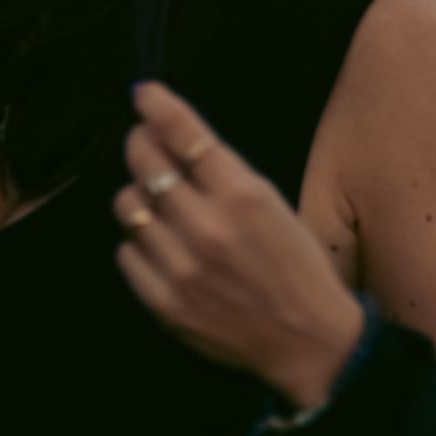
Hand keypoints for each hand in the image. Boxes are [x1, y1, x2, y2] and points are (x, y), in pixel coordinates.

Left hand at [112, 80, 365, 406]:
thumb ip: (223, 171)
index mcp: (242, 194)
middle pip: (146, 162)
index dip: (158, 106)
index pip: (184, 133)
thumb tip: (173, 136)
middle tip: (143, 141)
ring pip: (128, 206)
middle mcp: (207, 227)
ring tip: (159, 203)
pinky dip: (139, 243)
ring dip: (138, 196)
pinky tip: (163, 246)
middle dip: (140, 142)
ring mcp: (181, 266)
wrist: (309, 341)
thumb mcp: (272, 202)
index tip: (143, 93)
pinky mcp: (164, 301)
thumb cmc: (296, 265)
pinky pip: (126, 252)